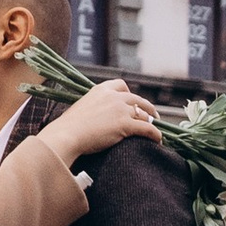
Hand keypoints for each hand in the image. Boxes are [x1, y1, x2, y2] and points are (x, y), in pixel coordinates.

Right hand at [38, 79, 162, 167]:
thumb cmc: (69, 126)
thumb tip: (98, 115)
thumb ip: (93, 106)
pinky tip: (158, 140)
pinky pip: (147, 128)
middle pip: (137, 100)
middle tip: (153, 116)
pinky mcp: (126, 124)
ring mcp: (121, 110)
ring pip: (143, 114)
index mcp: (101, 90)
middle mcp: (113, 96)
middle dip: (147, 108)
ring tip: (154, 130)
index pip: (121, 85)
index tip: (132, 102)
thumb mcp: (81, 107)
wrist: (67, 135)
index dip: (130, 94)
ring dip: (151, 122)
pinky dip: (155, 134)